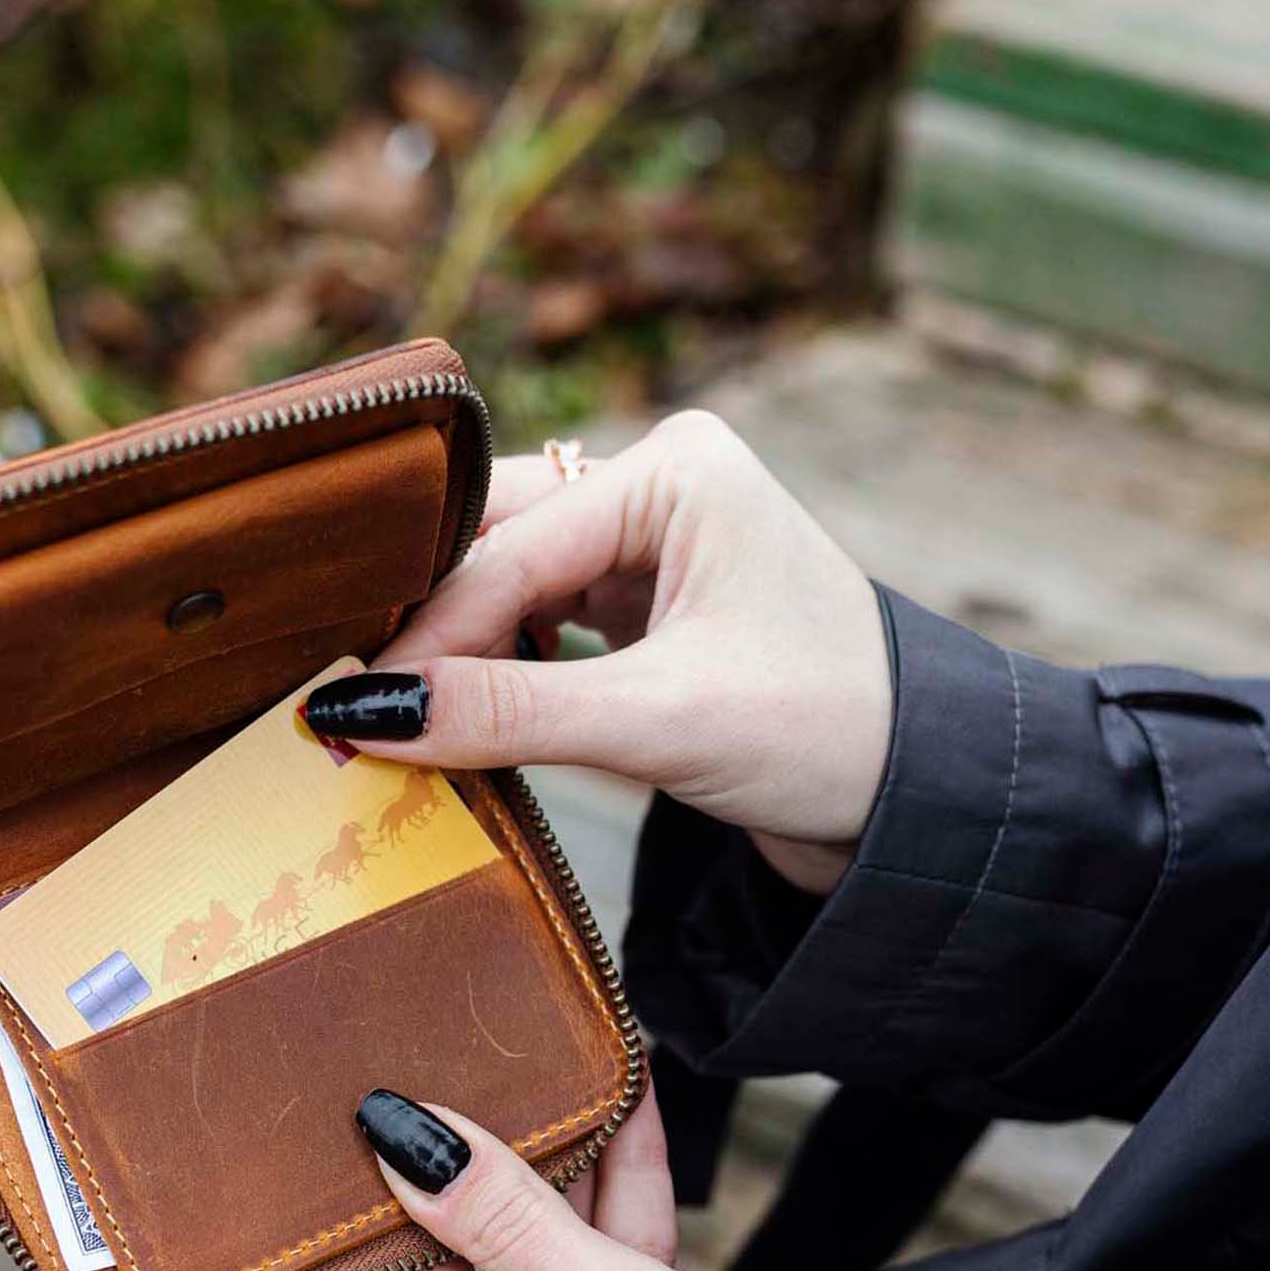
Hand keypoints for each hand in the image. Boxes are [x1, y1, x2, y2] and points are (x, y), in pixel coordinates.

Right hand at [301, 411, 894, 895]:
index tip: (346, 709)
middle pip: (498, 543)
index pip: (510, 547)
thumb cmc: (829, 734)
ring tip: (403, 716)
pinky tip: (469, 714)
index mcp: (676, 469)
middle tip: (353, 705)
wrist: (924, 801)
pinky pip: (546, 623)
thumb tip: (362, 718)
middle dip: (433, 627)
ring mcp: (657, 545)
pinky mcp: (653, 608)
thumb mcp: (661, 722)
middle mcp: (661, 486)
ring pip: (514, 584)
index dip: (426, 635)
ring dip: (464, 650)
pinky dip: (504, 669)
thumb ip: (510, 715)